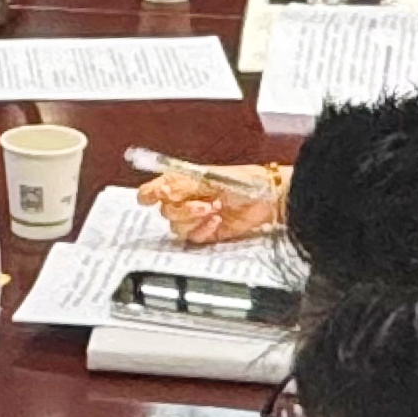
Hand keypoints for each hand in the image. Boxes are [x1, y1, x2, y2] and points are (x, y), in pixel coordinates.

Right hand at [138, 163, 284, 243]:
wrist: (268, 199)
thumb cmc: (244, 181)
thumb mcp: (210, 179)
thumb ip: (182, 185)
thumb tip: (161, 190)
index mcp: (184, 181)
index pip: (155, 189)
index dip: (148, 194)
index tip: (150, 198)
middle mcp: (186, 199)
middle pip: (164, 210)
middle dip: (183, 208)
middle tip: (203, 202)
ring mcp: (196, 217)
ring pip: (176, 226)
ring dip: (194, 218)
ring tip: (213, 210)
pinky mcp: (206, 232)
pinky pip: (192, 237)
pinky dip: (203, 230)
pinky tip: (217, 221)